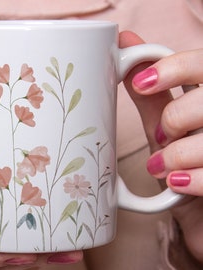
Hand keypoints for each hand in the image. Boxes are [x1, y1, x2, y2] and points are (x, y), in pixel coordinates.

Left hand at [119, 31, 202, 264]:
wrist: (200, 217)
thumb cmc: (184, 168)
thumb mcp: (165, 131)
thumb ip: (152, 95)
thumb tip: (126, 47)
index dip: (175, 67)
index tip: (141, 83)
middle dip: (176, 116)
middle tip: (161, 136)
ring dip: (176, 155)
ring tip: (162, 168)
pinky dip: (189, 180)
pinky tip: (178, 183)